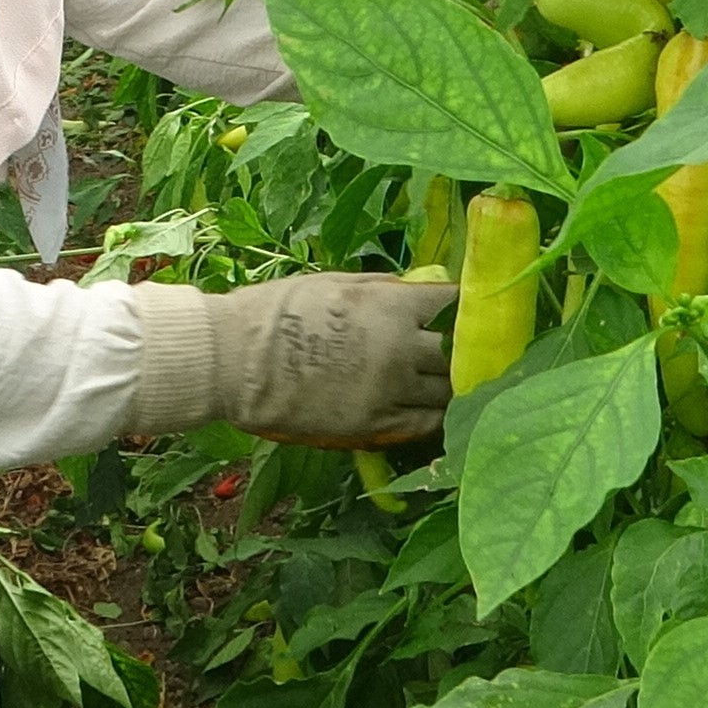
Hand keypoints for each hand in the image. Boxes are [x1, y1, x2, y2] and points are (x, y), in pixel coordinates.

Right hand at [126, 272, 456, 447]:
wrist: (232, 362)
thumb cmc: (277, 312)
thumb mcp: (336, 283)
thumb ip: (385, 290)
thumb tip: (421, 289)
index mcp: (391, 305)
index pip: (458, 305)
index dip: (472, 309)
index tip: (475, 312)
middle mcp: (399, 348)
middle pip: (463, 353)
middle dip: (472, 351)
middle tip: (475, 351)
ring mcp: (389, 391)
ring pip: (450, 393)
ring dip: (456, 386)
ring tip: (456, 382)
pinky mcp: (373, 425)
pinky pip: (425, 423)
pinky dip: (436, 415)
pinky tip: (435, 408)